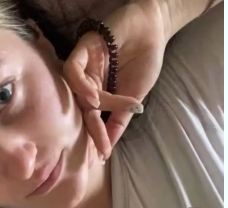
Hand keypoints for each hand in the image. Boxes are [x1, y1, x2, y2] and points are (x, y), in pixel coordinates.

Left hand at [63, 0, 168, 158]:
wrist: (154, 30)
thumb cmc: (143, 62)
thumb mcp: (134, 98)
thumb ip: (119, 120)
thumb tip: (109, 146)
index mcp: (97, 96)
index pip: (92, 121)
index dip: (96, 139)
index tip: (102, 158)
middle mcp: (86, 85)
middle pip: (81, 111)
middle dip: (90, 131)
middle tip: (98, 149)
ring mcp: (83, 69)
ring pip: (76, 94)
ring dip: (88, 107)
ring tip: (98, 119)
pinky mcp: (82, 51)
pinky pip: (73, 71)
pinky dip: (81, 85)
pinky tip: (93, 96)